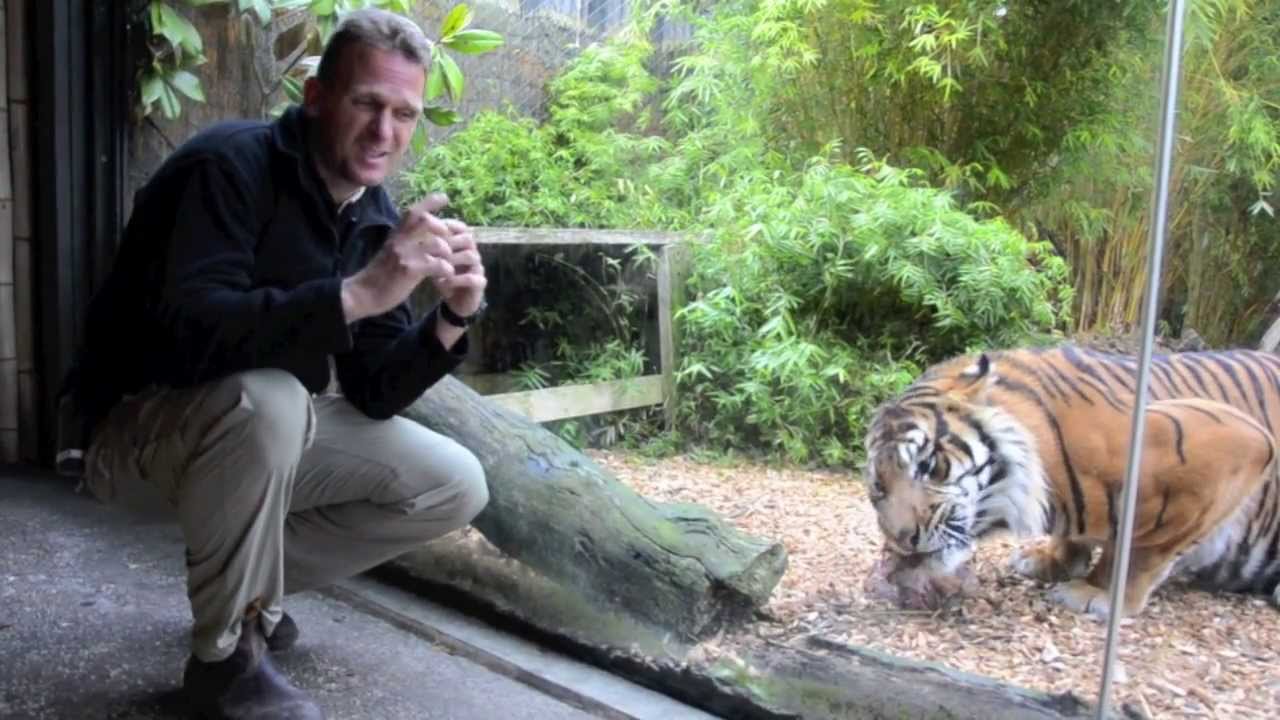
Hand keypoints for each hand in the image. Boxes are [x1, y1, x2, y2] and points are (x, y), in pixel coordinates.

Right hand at [341, 193, 456, 322]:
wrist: (362, 294)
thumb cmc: (379, 274)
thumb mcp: (391, 251)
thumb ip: (407, 241)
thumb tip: (427, 233)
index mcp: (396, 234)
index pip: (413, 211)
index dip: (430, 202)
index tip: (444, 198)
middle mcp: (399, 240)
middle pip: (426, 221)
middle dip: (444, 229)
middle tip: (449, 242)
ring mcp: (404, 254)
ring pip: (437, 244)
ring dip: (448, 253)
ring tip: (449, 264)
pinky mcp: (408, 271)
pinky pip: (436, 264)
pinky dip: (446, 269)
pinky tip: (445, 275)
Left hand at [431, 218, 486, 318]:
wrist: (456, 301)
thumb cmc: (443, 276)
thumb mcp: (433, 261)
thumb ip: (428, 246)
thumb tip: (412, 231)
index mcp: (463, 244)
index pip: (461, 227)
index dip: (446, 227)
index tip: (428, 232)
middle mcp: (473, 252)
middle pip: (468, 238)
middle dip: (448, 243)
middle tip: (430, 251)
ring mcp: (478, 267)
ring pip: (470, 256)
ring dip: (451, 261)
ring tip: (436, 268)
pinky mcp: (480, 283)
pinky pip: (472, 278)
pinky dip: (455, 280)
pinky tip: (442, 283)